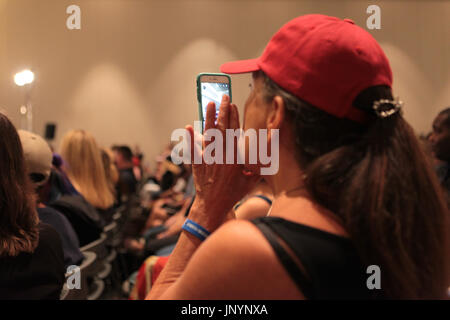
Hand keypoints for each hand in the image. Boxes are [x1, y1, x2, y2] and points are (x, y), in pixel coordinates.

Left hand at [186, 95, 259, 228]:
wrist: (214, 205)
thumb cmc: (234, 193)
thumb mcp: (252, 180)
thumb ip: (260, 164)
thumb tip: (270, 152)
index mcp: (234, 157)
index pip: (234, 132)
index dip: (233, 117)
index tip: (233, 104)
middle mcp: (221, 155)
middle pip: (221, 128)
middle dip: (222, 111)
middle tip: (223, 97)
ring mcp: (208, 158)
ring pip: (208, 134)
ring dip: (208, 118)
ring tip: (209, 104)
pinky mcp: (197, 164)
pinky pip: (193, 149)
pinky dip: (190, 139)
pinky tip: (187, 127)